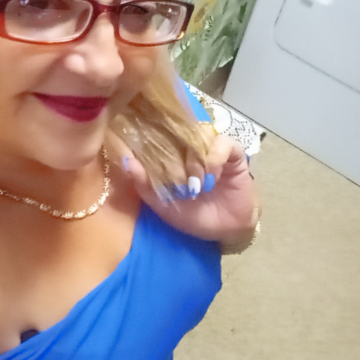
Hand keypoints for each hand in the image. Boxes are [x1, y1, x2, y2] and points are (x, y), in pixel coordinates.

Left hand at [120, 128, 258, 243]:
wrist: (224, 230)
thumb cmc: (191, 215)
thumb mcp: (162, 204)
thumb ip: (144, 184)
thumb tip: (126, 161)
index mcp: (171, 154)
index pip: (158, 133)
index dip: (150, 136)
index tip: (141, 144)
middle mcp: (190, 146)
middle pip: (179, 129)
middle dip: (174, 152)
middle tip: (175, 179)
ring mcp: (211, 147)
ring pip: (200, 134)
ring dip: (194, 159)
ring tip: (195, 185)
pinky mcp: (233, 152)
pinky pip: (223, 144)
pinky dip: (214, 159)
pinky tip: (210, 179)